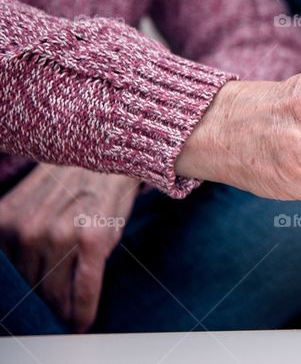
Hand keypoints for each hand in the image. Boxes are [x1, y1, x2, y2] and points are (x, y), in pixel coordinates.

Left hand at [0, 166, 138, 331]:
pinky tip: (82, 324)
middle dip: (40, 306)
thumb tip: (21, 279)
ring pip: (55, 293)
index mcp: (7, 221)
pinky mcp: (93, 241)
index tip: (27, 313)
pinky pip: (84, 290)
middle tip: (51, 319)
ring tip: (67, 323)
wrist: (114, 152)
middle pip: (30, 287)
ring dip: (61, 313)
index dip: (20, 296)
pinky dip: (83, 311)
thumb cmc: (75, 179)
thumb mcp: (34, 202)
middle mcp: (29, 229)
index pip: (8, 275)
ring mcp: (61, 236)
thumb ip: (20, 236)